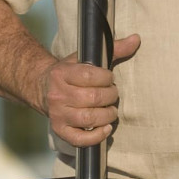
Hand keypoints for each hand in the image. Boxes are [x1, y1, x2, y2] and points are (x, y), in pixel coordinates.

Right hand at [40, 33, 140, 147]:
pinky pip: (79, 139)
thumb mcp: (86, 59)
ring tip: (111, 111)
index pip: (89, 76)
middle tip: (113, 94)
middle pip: (92, 98)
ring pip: (88, 119)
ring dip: (107, 115)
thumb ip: (113, 49)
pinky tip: (106, 128)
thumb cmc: (70, 73)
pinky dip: (96, 136)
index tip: (109, 78)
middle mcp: (58, 95)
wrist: (41, 88)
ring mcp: (58, 114)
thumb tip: (136, 39)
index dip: (106, 78)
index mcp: (62, 74)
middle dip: (110, 96)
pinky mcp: (60, 130)